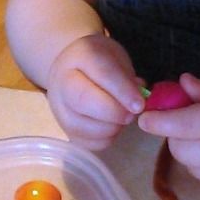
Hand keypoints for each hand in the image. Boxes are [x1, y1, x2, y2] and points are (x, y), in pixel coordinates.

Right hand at [46, 34, 144, 149]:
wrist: (76, 71)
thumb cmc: (102, 64)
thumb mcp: (118, 60)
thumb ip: (128, 78)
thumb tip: (140, 97)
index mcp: (80, 56)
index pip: (102, 73)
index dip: (123, 91)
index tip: (139, 105)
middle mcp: (63, 82)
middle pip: (84, 101)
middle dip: (114, 112)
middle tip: (132, 115)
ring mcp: (60, 109)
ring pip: (84, 127)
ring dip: (111, 128)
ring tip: (122, 119)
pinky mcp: (66, 131)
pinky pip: (87, 143)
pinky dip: (106, 139)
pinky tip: (112, 127)